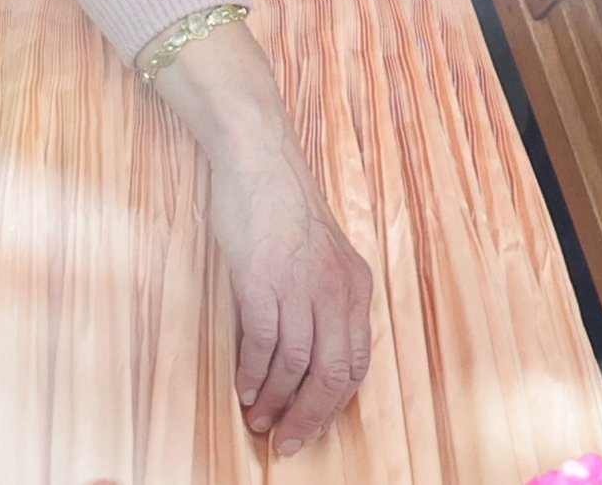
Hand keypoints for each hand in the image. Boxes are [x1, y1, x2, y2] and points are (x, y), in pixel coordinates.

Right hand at [209, 140, 372, 457]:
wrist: (259, 158)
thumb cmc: (284, 205)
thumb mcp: (322, 253)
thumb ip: (323, 297)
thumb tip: (309, 355)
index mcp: (355, 285)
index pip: (357, 363)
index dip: (334, 404)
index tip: (313, 425)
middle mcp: (335, 289)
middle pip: (332, 375)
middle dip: (309, 418)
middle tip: (287, 442)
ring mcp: (299, 286)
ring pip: (297, 367)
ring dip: (277, 403)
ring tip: (259, 420)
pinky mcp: (262, 281)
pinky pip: (264, 346)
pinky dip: (254, 375)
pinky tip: (245, 387)